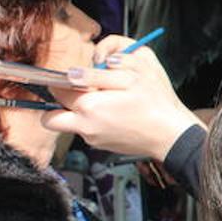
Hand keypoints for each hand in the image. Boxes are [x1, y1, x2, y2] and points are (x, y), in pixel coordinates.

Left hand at [42, 36, 202, 161]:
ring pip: (69, 125)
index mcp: (88, 106)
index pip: (56, 90)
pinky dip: (93, 122)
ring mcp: (93, 139)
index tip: (74, 76)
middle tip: (76, 94)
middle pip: (50, 118)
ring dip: (76, 113)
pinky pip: (87, 132)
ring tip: (102, 103)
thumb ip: (96, 74)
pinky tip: (115, 115)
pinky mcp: (102, 146)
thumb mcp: (131, 77)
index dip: (62, 80)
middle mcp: (84, 126)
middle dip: (56, 105)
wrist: (172, 135)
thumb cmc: (155, 103)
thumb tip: (71, 73)